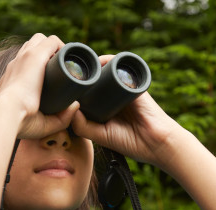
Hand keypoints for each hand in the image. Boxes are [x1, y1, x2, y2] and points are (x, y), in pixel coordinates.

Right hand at [0, 33, 79, 139]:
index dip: (40, 65)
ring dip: (54, 47)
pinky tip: (71, 56)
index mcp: (13, 78)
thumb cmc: (20, 122)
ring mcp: (25, 57)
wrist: (6, 113)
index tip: (52, 75)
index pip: (24, 62)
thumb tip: (76, 106)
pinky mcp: (35, 55)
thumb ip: (60, 118)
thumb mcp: (42, 123)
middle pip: (32, 46)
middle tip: (61, 68)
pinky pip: (52, 41)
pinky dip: (63, 45)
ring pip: (41, 40)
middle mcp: (17, 64)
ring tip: (66, 62)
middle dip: (48, 52)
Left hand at [70, 55, 184, 167]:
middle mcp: (111, 96)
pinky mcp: (133, 83)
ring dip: (93, 66)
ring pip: (104, 71)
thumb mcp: (101, 136)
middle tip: (67, 71)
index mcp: (103, 108)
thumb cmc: (131, 142)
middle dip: (81, 75)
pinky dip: (109, 60)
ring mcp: (122, 88)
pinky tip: (98, 62)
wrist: (156, 143)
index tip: (59, 85)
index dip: (73, 89)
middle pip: (93, 80)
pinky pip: (120, 66)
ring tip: (80, 66)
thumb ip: (83, 126)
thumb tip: (70, 108)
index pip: (85, 94)